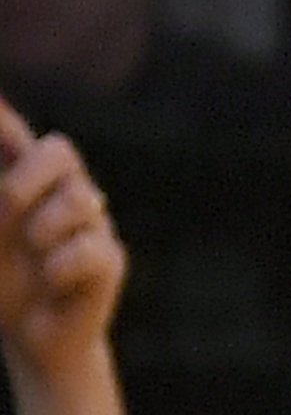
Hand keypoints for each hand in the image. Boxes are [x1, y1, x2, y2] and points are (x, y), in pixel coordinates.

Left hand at [0, 101, 124, 414]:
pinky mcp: (110, 259)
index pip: (17, 138)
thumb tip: (1, 192)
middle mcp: (64, 192)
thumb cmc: (3, 287)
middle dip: (27, 178)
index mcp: (28, 185)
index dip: (2, 119)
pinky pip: (89, 249)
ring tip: (36, 261)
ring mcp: (92, 223)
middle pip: (60, 150)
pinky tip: (54, 286)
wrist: (33, 339)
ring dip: (43, 232)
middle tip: (6, 207)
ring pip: (80, 199)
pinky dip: (60, 269)